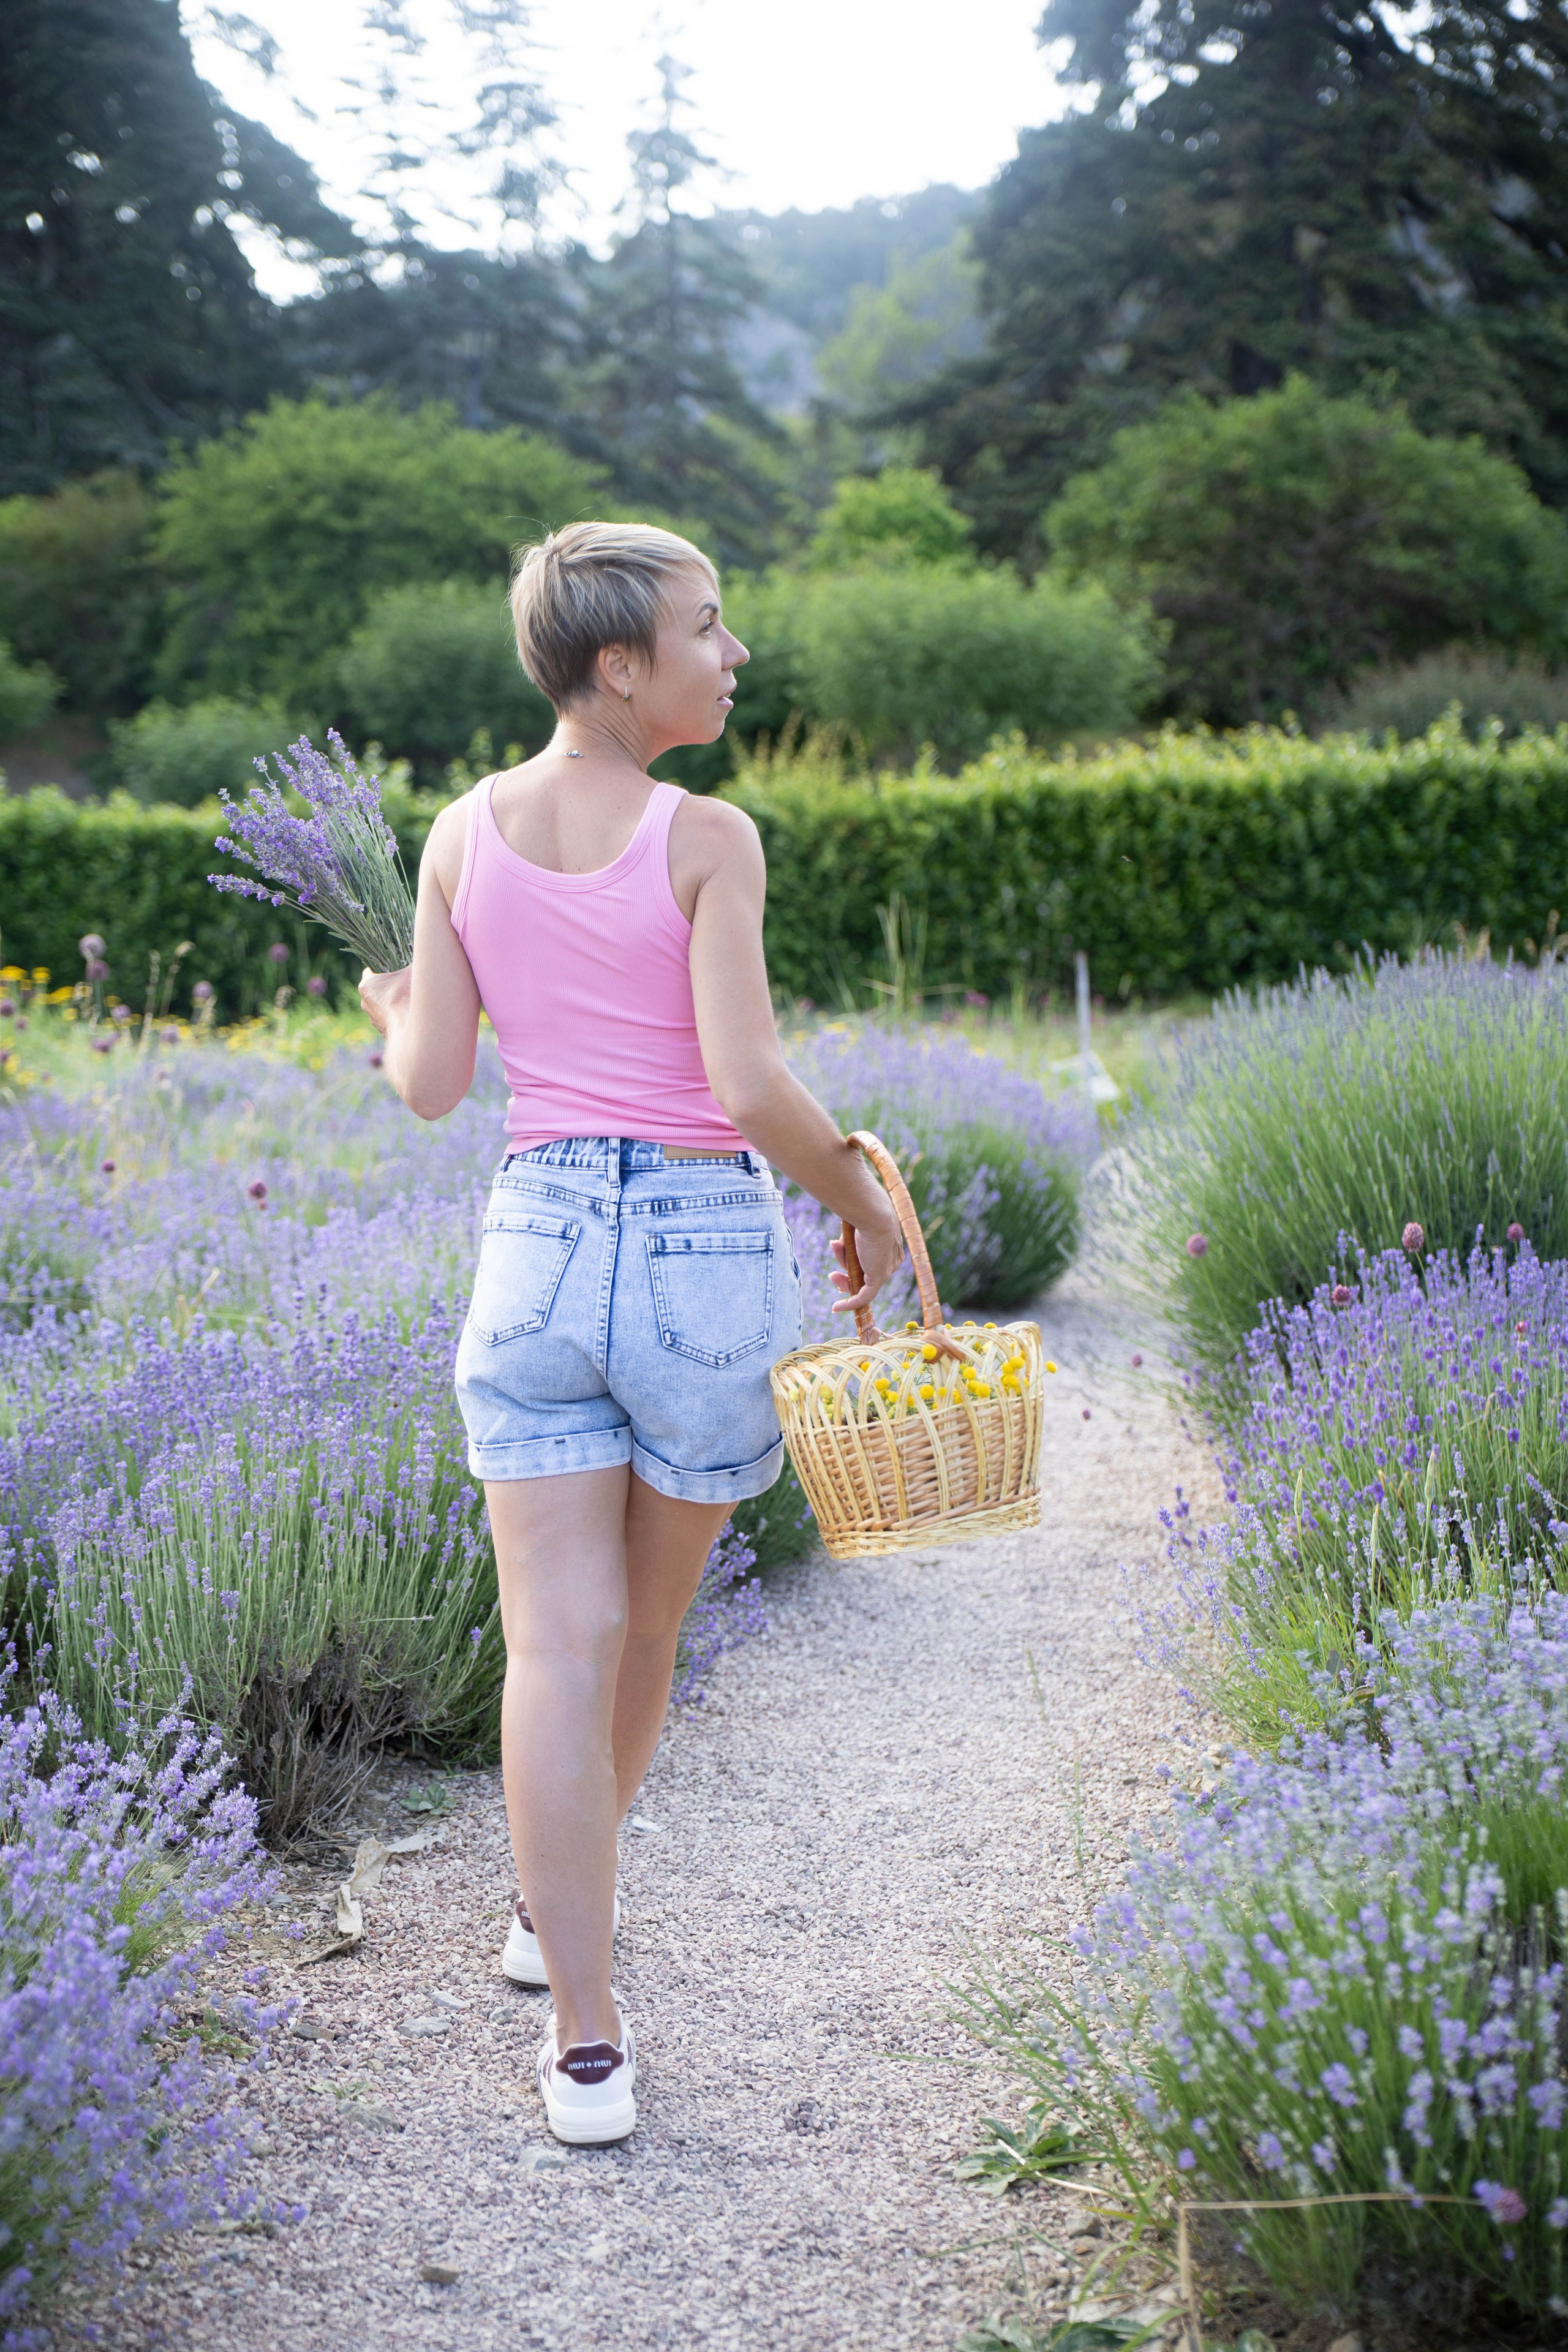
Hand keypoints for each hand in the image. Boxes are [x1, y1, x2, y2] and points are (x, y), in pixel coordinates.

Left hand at [358, 964, 410, 1038]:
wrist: (408, 1026)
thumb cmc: (406, 996)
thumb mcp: (412, 972)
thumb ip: (416, 962)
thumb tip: (423, 954)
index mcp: (367, 985)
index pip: (369, 973)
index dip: (380, 969)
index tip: (390, 968)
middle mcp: (366, 1002)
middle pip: (375, 989)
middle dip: (387, 986)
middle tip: (402, 983)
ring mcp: (373, 1018)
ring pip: (381, 1005)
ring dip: (391, 1002)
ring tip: (407, 999)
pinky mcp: (382, 1030)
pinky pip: (388, 1018)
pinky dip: (395, 1015)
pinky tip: (407, 1012)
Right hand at [829, 1194, 904, 1317]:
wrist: (872, 1212)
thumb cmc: (863, 1211)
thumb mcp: (856, 1227)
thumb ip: (850, 1240)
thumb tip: (838, 1243)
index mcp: (890, 1246)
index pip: (871, 1262)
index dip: (855, 1266)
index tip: (842, 1267)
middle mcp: (891, 1260)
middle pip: (865, 1273)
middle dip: (846, 1272)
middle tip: (832, 1274)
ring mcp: (886, 1270)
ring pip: (859, 1280)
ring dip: (842, 1271)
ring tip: (836, 1248)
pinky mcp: (878, 1278)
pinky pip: (863, 1297)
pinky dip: (849, 1303)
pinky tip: (835, 1307)